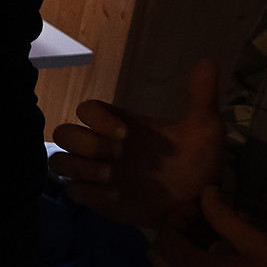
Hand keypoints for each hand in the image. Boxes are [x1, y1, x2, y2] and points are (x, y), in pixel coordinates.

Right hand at [49, 58, 224, 227]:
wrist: (199, 205)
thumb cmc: (197, 165)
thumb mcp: (204, 128)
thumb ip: (201, 97)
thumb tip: (208, 61)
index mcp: (119, 125)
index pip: (86, 110)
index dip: (97, 119)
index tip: (125, 134)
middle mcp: (101, 146)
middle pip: (63, 134)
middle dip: (85, 143)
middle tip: (117, 156)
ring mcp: (95, 173)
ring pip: (59, 162)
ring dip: (80, 167)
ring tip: (112, 177)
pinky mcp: (96, 198)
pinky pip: (72, 191)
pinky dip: (88, 192)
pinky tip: (116, 196)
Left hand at [151, 186, 266, 266]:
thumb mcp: (254, 243)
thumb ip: (223, 216)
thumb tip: (207, 192)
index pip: (166, 238)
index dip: (178, 217)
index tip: (201, 207)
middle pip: (159, 254)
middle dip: (176, 232)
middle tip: (203, 221)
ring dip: (179, 249)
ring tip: (210, 236)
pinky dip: (185, 266)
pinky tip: (212, 256)